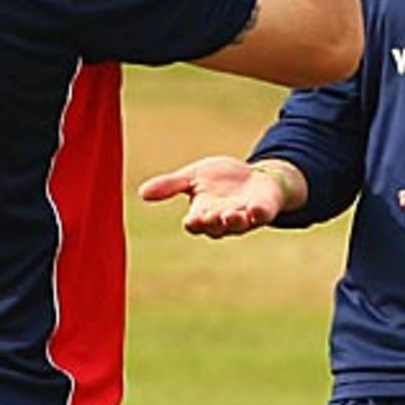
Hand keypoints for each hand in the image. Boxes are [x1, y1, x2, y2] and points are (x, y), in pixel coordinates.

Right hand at [140, 155, 290, 236]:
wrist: (253, 177)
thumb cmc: (221, 180)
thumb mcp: (193, 177)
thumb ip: (170, 186)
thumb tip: (141, 193)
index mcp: (203, 214)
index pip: (195, 224)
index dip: (194, 223)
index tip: (191, 219)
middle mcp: (222, 221)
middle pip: (215, 227)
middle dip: (213, 222)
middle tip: (211, 216)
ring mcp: (244, 218)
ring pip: (238, 225)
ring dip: (234, 221)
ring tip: (232, 214)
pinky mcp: (263, 211)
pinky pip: (261, 217)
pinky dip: (258, 214)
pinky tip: (255, 210)